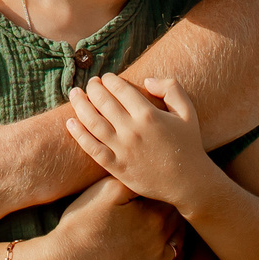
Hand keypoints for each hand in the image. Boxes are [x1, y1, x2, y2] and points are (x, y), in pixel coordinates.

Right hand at [18, 178, 182, 259]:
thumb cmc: (81, 226)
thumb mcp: (105, 190)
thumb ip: (133, 179)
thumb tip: (152, 174)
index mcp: (154, 216)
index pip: (169, 198)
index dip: (164, 191)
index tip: (158, 187)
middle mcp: (161, 242)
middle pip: (176, 222)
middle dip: (172, 212)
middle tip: (163, 204)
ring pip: (178, 248)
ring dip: (176, 236)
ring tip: (166, 228)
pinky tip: (170, 259)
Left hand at [65, 75, 210, 211]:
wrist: (188, 182)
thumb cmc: (188, 144)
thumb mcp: (187, 111)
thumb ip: (171, 88)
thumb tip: (146, 80)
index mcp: (148, 115)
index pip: (120, 89)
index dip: (109, 80)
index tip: (106, 77)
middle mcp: (132, 130)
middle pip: (103, 102)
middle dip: (93, 88)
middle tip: (90, 83)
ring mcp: (122, 149)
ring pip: (92, 122)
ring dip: (80, 104)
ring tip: (75, 94)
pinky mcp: (115, 166)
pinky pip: (91, 147)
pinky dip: (78, 133)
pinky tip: (70, 122)